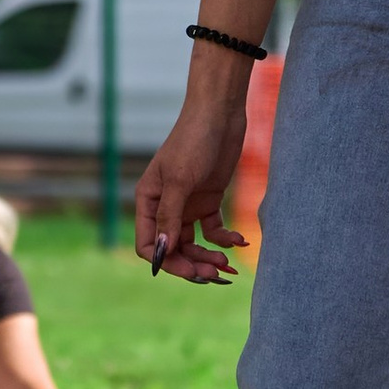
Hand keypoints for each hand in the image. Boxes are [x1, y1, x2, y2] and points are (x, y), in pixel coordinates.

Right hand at [133, 96, 248, 284]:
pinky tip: (240, 241)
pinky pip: (213, 230)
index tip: (190, 269)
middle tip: (215, 274)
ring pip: (193, 244)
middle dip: (192, 264)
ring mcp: (187, 204)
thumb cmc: (193, 140)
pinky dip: (224, 239)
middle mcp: (165, 206)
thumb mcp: (180, 180)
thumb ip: (171, 217)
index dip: (166, 261)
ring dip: (209, 256)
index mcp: (149, 201)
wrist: (220, 113)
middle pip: (173, 248)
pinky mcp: (209, 200)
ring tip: (228, 264)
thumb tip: (164, 252)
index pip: (149, 244)